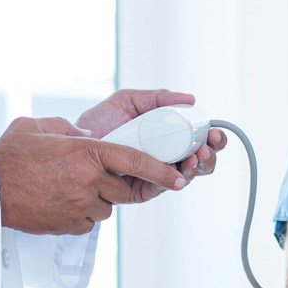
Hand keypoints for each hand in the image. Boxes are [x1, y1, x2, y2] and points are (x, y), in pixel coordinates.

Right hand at [0, 116, 188, 234]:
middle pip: (123, 188)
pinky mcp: (69, 225)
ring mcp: (80, 205)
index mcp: (87, 152)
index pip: (136, 161)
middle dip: (115, 184)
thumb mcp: (39, 126)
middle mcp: (89, 180)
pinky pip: (87, 221)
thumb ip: (66, 127)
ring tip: (67, 188)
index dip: (162, 171)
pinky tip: (58, 202)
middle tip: (93, 176)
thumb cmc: (9, 157)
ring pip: (106, 207)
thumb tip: (83, 134)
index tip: (179, 177)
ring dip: (96, 199)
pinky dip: (80, 213)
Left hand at [76, 89, 228, 201]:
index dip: (210, 136)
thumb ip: (157, 97)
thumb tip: (189, 98)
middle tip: (208, 146)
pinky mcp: (140, 190)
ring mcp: (154, 174)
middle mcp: (164, 157)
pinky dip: (174, 180)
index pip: (196, 138)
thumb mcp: (129, 101)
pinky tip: (180, 172)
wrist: (73, 142)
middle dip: (210, 154)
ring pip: (187, 176)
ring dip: (197, 167)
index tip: (214, 131)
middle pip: (199, 160)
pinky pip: (162, 187)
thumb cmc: (100, 122)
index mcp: (167, 136)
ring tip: (195, 157)